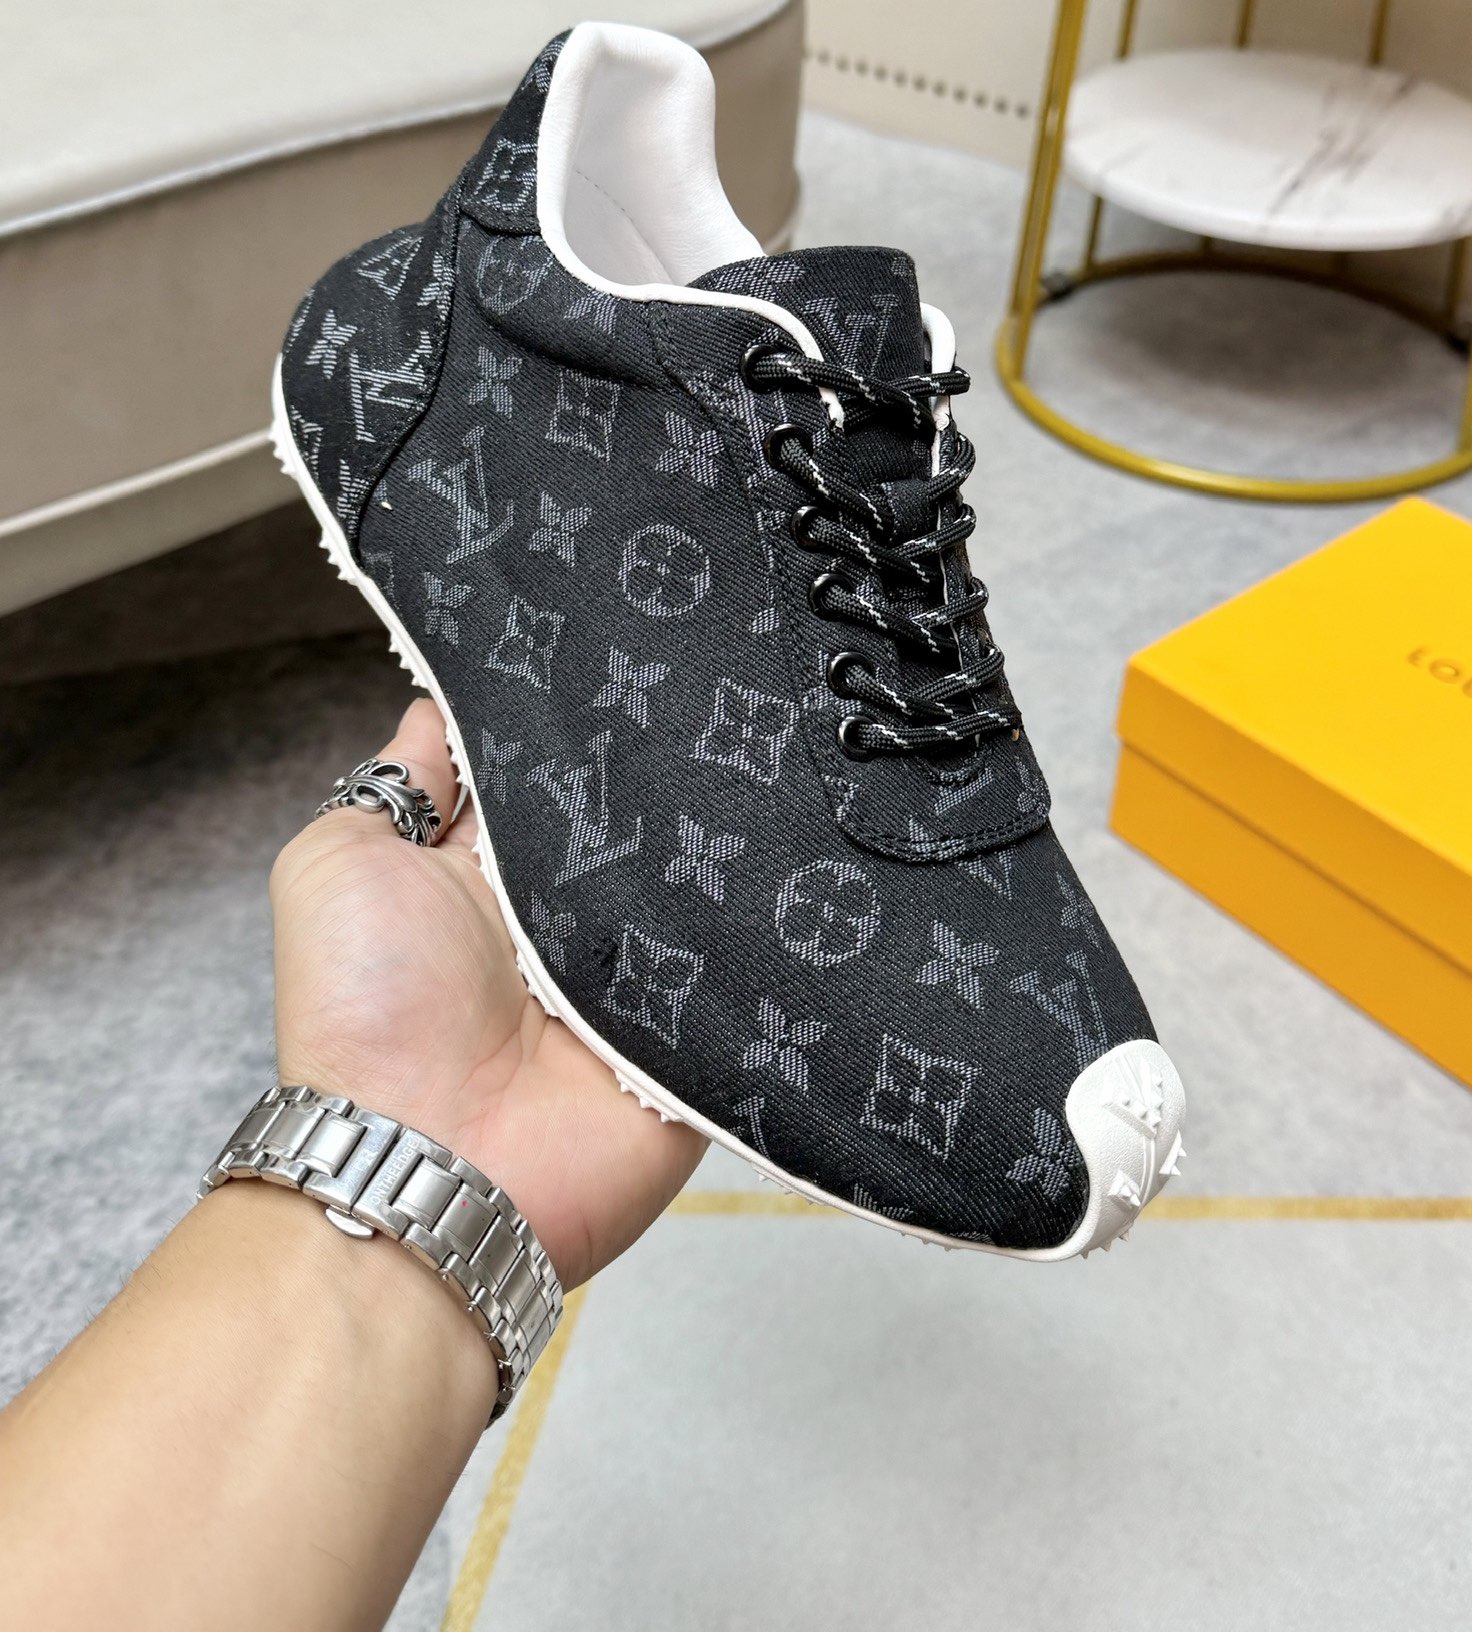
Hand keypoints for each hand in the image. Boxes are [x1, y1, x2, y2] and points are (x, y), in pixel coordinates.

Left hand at [270, 698, 705, 1287]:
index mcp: (488, 870)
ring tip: (763, 756)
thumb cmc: (365, 1017)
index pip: (550, 768)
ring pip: (700, 876)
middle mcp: (569, 914)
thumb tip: (440, 702)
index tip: (620, 641)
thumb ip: (398, 783)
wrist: (429, 1168)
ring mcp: (640, 973)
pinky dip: (762, 924)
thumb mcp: (341, 864)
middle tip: (708, 683)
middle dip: (660, 762)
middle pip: (635, 813)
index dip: (576, 713)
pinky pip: (748, 962)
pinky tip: (793, 860)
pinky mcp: (699, 1030)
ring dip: (715, 835)